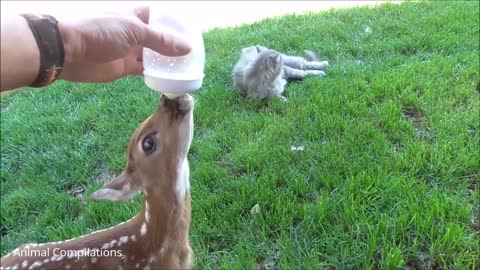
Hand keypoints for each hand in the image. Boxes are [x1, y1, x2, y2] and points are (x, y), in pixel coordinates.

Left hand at [58, 7, 190, 82]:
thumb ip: (161, 40)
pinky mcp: (123, 67)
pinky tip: (168, 78)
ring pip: (153, 56)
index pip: (159, 16)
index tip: (190, 32)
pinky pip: (144, 70)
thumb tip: (187, 47)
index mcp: (134, 15)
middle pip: (158, 38)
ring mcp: (128, 50)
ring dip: (166, 61)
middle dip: (173, 45)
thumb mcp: (134, 31)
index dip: (174, 23)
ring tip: (185, 68)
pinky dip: (155, 74)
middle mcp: (133, 31)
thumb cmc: (99, 32)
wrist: (69, 51)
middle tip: (192, 54)